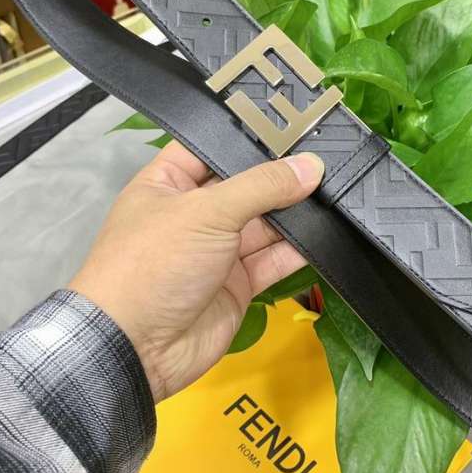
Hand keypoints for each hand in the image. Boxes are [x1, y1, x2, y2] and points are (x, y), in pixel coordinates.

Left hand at [69, 141, 323, 402]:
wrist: (136, 349)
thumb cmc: (154, 264)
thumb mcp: (206, 212)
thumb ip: (262, 187)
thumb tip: (310, 166)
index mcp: (170, 183)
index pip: (213, 147)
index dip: (248, 136)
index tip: (293, 122)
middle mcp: (195, 212)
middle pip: (246, 186)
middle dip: (281, 176)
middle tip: (326, 156)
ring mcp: (217, 249)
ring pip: (265, 223)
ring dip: (295, 212)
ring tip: (335, 189)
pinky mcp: (238, 283)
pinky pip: (273, 259)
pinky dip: (298, 249)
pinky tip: (326, 231)